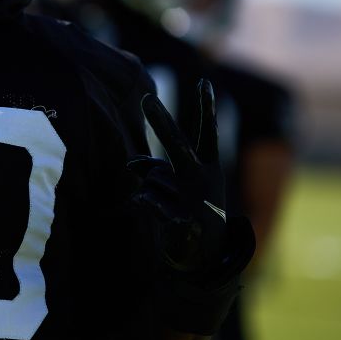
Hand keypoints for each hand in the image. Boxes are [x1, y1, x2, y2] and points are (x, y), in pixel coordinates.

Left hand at [125, 79, 254, 335]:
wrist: (205, 257)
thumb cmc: (191, 210)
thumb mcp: (180, 186)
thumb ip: (156, 169)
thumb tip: (131, 166)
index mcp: (209, 168)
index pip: (207, 133)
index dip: (207, 108)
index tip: (205, 82)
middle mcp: (203, 180)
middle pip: (177, 146)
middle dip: (160, 122)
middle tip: (145, 99)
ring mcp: (193, 200)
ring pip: (152, 179)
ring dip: (151, 190)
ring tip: (169, 206)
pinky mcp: (180, 220)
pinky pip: (147, 200)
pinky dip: (145, 204)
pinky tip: (162, 217)